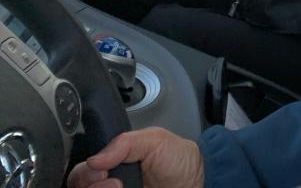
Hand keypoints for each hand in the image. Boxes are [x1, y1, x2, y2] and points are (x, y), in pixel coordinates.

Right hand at [67, 128, 202, 187]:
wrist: (198, 182)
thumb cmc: (179, 160)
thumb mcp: (155, 139)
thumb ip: (124, 143)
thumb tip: (95, 159)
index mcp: (113, 162)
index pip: (83, 169)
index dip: (86, 172)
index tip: (99, 170)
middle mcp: (109, 182)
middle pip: (79, 186)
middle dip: (88, 183)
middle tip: (111, 181)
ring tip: (119, 187)